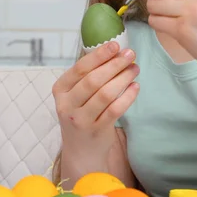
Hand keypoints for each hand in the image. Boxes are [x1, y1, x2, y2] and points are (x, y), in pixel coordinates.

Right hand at [53, 42, 139, 159]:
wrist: (81, 151)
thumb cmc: (82, 115)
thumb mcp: (75, 96)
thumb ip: (87, 76)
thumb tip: (113, 51)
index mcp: (60, 90)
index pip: (79, 68)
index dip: (98, 55)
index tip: (115, 44)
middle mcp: (67, 105)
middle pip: (93, 80)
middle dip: (114, 64)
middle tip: (130, 54)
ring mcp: (80, 119)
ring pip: (105, 94)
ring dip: (122, 78)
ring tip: (135, 69)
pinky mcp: (96, 130)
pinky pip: (114, 110)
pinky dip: (127, 97)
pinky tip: (136, 87)